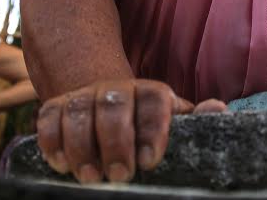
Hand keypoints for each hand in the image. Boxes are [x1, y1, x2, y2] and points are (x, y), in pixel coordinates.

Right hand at [36, 79, 226, 183]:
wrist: (108, 98)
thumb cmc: (148, 121)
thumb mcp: (173, 120)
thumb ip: (194, 119)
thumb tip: (218, 110)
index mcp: (150, 92)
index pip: (153, 101)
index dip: (152, 129)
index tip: (150, 161)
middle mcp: (116, 88)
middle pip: (113, 105)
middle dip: (114, 142)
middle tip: (119, 175)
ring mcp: (84, 95)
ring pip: (77, 110)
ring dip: (81, 146)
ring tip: (89, 177)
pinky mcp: (57, 105)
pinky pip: (48, 116)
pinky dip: (51, 140)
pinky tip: (61, 165)